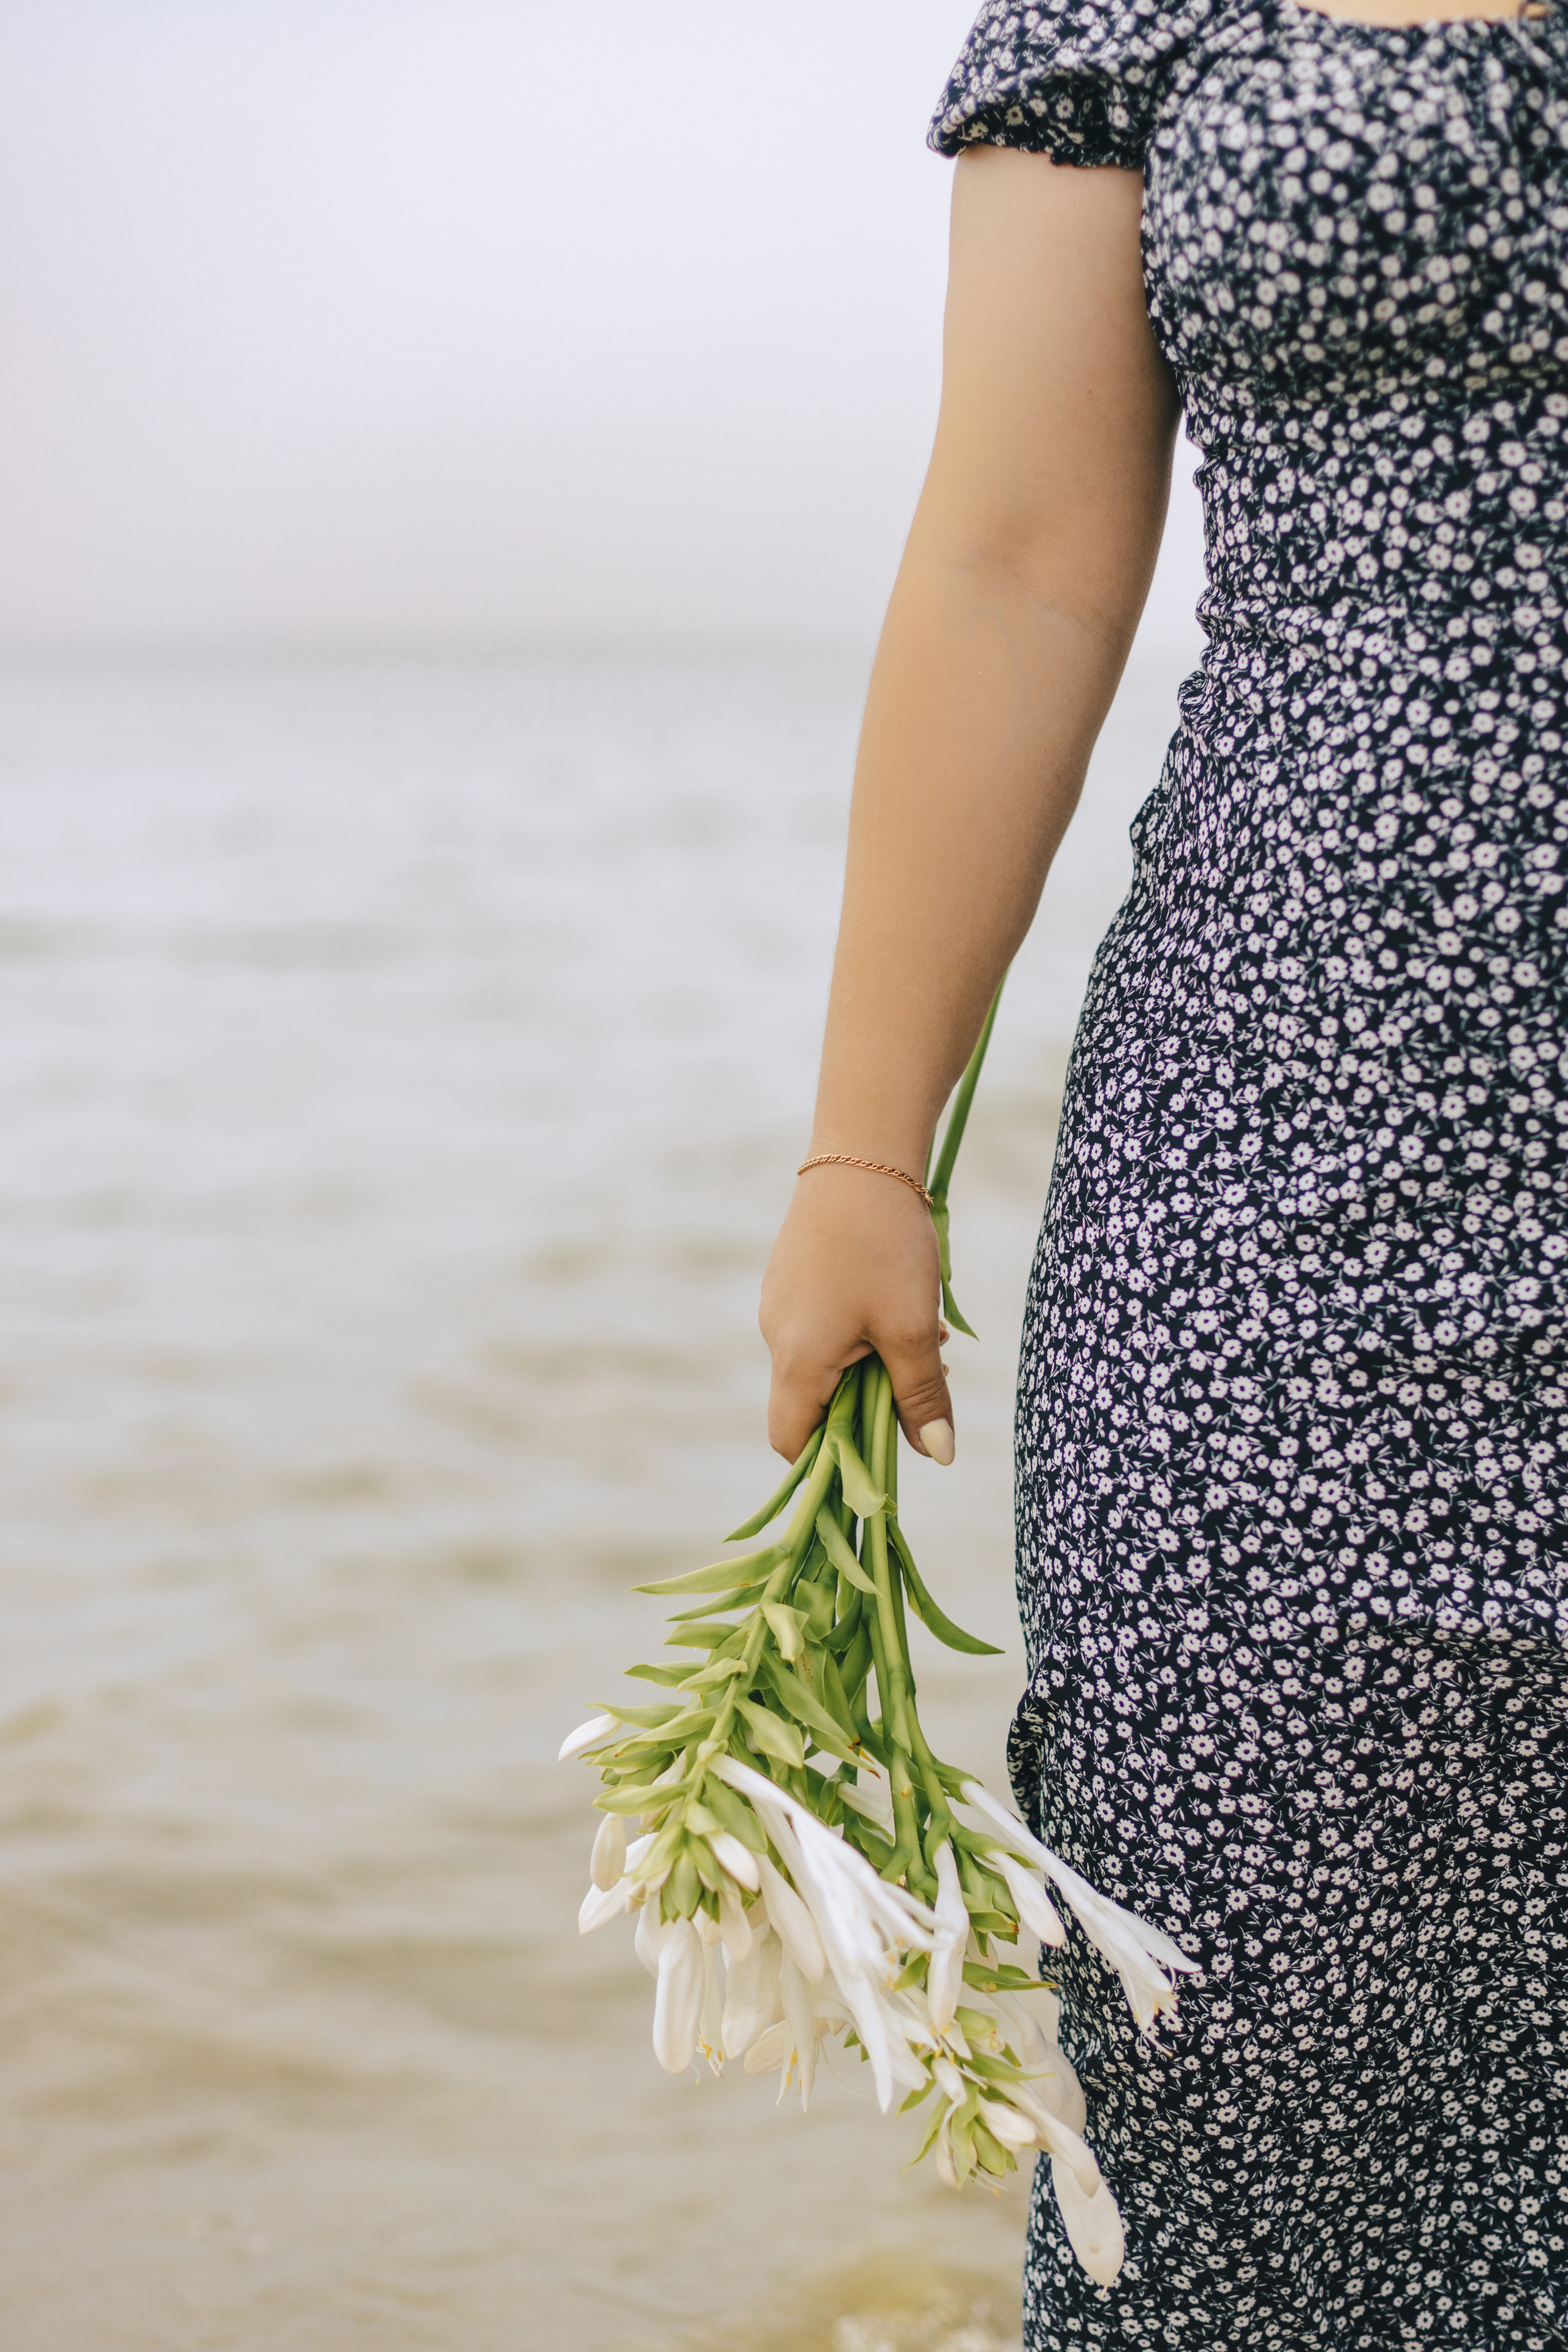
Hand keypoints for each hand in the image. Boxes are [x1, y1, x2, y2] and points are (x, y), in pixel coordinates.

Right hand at [759, 1166, 954, 1464]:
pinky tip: (902, 1298)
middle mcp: (775, 1335)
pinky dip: (862, 1330)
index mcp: (796, 1359)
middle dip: (869, 1404)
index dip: (828, 1464)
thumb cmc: (886, 1246)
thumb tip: (936, 1457)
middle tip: (923, 1380)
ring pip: (824, 1360)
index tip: (877, 1458)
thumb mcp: (912, 1329)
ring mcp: (780, 1303)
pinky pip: (824, 1325)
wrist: (861, 1156)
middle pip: (813, 1402)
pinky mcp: (792, 1276)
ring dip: (873, 1362)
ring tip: (923, 1331)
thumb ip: (921, 1396)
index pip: (790, 1441)